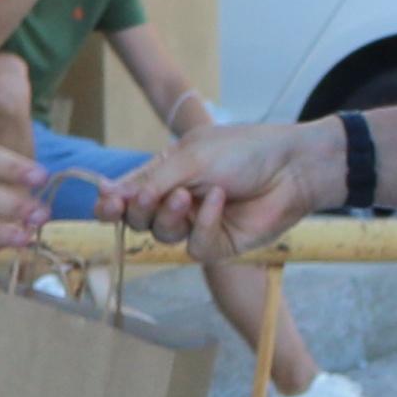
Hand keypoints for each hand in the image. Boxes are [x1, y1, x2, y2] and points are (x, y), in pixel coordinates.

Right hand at [99, 115, 339, 253]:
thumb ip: (150, 179)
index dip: (111, 201)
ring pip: (163, 235)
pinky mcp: (220, 245)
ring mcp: (198, 224)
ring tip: (186, 195)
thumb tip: (106, 192)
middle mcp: (178, 201)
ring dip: (169, 215)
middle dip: (134, 211)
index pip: (128, 194)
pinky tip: (220, 201)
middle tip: (138, 201)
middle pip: (138, 220)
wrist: (292, 167)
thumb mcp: (190, 157)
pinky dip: (203, 223)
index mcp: (167, 174)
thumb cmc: (243, 151)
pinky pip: (195, 245)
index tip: (104, 201)